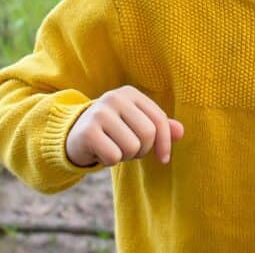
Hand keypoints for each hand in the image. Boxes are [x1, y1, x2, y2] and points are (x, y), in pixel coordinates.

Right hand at [66, 85, 184, 166]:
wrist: (73, 135)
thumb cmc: (113, 131)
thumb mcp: (136, 125)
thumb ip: (160, 127)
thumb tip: (181, 132)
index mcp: (130, 94)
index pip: (160, 120)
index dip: (165, 144)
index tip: (163, 159)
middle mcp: (115, 98)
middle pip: (148, 134)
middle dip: (142, 150)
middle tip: (129, 150)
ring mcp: (100, 112)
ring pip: (132, 147)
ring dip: (125, 156)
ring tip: (114, 148)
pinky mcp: (88, 131)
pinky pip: (114, 156)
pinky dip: (110, 161)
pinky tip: (101, 152)